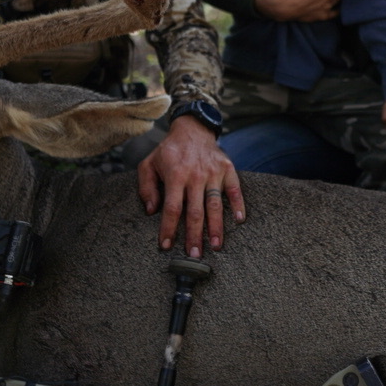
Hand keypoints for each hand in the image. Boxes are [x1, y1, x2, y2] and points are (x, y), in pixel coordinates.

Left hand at [137, 114, 244, 256]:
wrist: (192, 129)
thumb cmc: (168, 151)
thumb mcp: (148, 164)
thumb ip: (146, 187)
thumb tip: (153, 210)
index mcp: (175, 175)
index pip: (172, 208)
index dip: (169, 228)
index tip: (166, 246)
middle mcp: (195, 175)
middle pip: (195, 211)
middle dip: (194, 236)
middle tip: (194, 255)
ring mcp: (213, 172)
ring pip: (215, 204)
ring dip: (216, 227)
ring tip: (216, 245)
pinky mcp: (227, 168)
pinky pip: (235, 189)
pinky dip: (238, 204)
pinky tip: (239, 220)